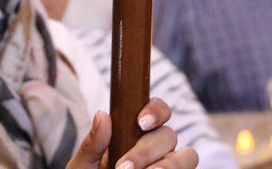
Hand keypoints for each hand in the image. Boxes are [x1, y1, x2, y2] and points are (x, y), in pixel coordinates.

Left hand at [67, 98, 198, 168]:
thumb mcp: (84, 164)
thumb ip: (92, 144)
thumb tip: (102, 114)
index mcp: (136, 132)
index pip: (158, 109)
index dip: (156, 110)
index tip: (141, 122)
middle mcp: (157, 146)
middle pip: (169, 135)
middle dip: (147, 151)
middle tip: (124, 168)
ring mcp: (168, 164)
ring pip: (187, 156)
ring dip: (168, 165)